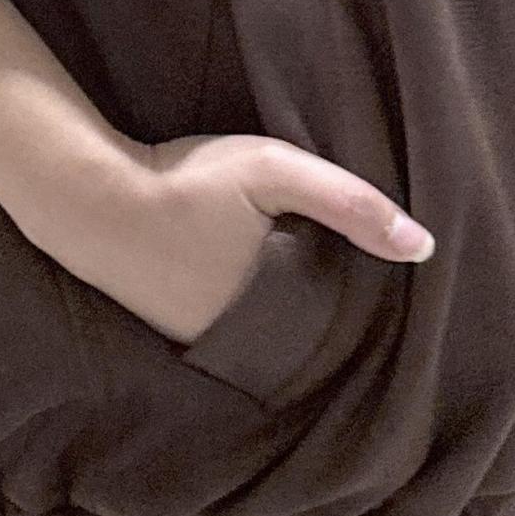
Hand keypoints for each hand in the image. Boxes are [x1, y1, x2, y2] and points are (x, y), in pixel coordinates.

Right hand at [39, 130, 435, 346]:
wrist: (90, 198)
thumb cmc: (189, 181)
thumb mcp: (277, 172)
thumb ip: (350, 204)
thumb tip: (424, 247)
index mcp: (279, 311)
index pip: (342, 320)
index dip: (362, 298)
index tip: (374, 273)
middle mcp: (244, 343)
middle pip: (304, 332)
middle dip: (324, 308)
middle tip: (337, 269)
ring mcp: (202, 342)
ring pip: (265, 335)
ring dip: (282, 313)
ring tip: (297, 273)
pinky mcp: (171, 332)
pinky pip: (226, 331)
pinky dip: (241, 311)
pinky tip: (238, 277)